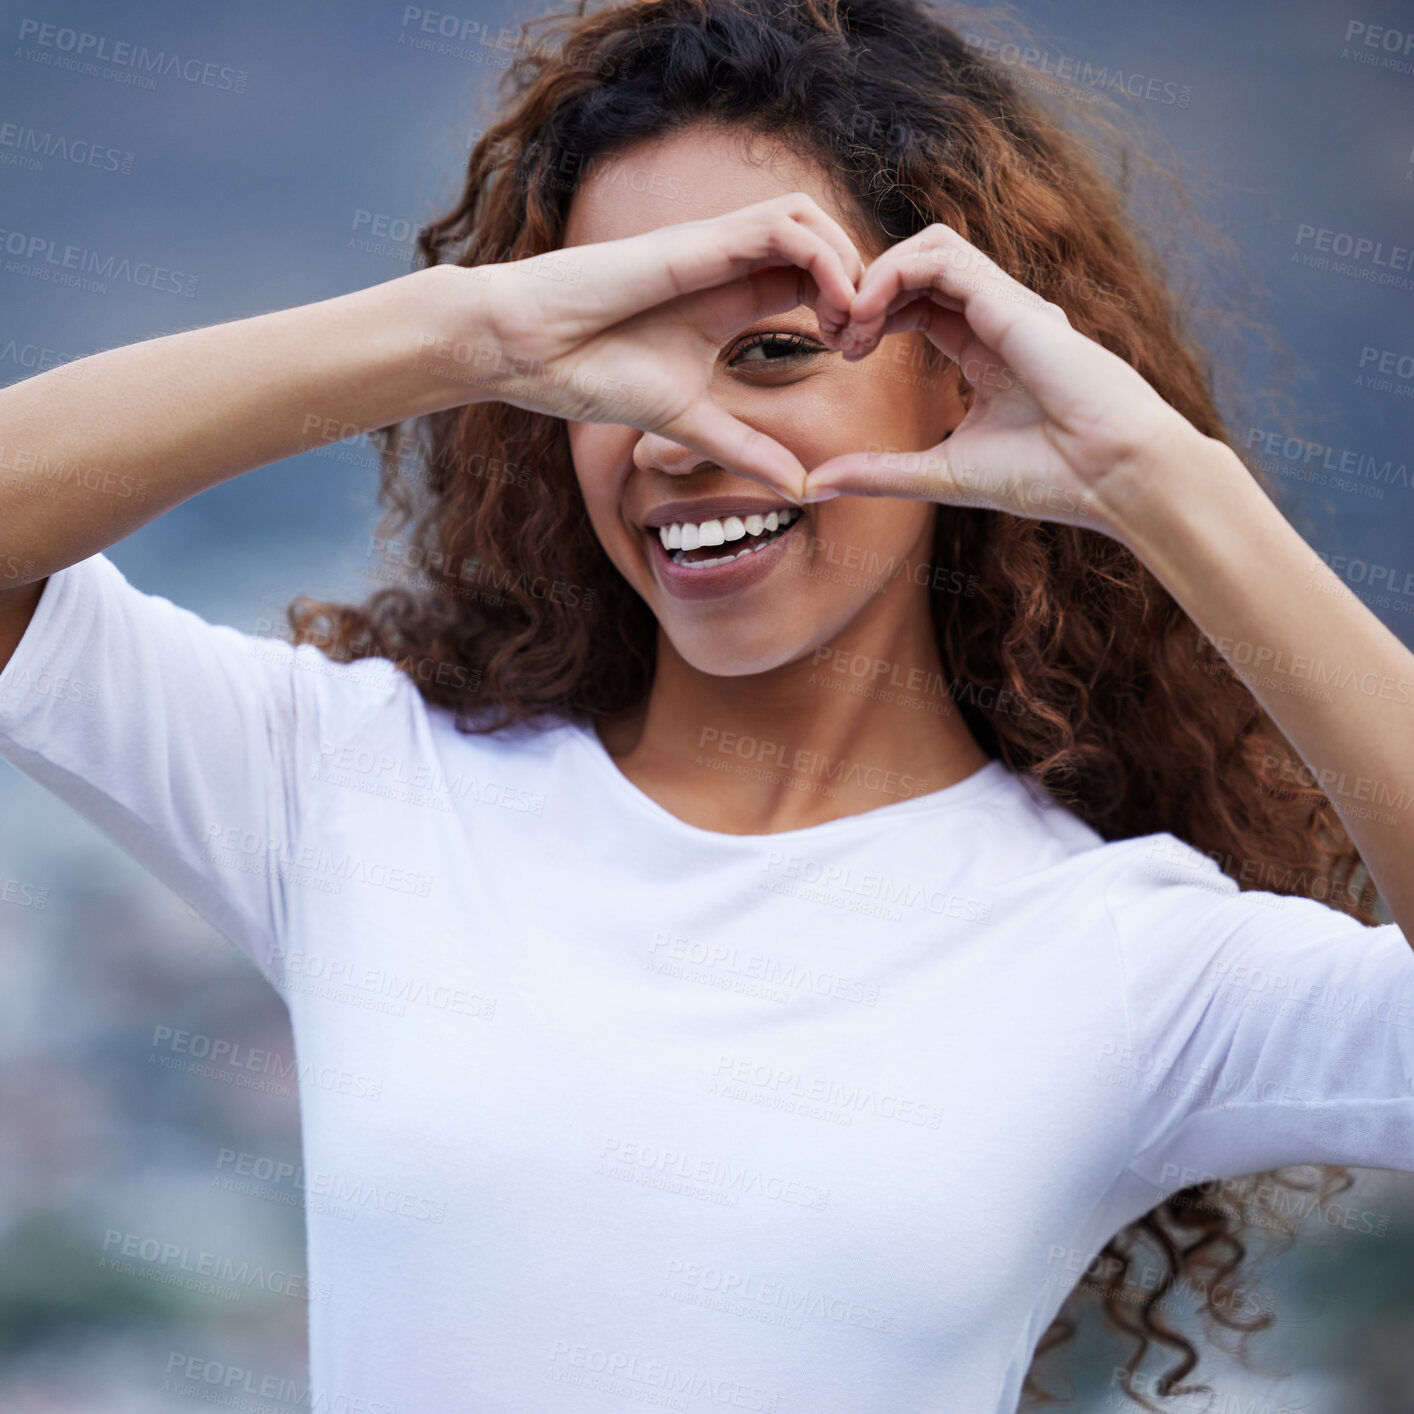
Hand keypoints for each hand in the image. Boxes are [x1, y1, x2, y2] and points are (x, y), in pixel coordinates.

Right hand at [437, 193, 864, 498]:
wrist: (531, 351)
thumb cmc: (594, 376)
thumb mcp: (691, 423)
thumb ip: (748, 450)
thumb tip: (801, 490)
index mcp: (732, 299)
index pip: (814, 277)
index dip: (850, 308)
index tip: (856, 358)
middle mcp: (730, 265)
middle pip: (824, 240)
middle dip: (862, 283)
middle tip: (865, 343)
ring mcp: (716, 248)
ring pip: (811, 218)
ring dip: (849, 263)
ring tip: (852, 325)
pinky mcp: (700, 242)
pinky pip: (784, 224)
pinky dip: (824, 258)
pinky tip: (832, 311)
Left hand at [800, 222, 1202, 535]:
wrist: (1112, 477)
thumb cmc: (1047, 479)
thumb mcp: (939, 474)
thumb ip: (878, 473)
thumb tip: (814, 485)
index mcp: (985, 351)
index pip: (918, 303)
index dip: (871, 315)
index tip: (841, 352)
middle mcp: (998, 318)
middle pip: (918, 267)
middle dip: (865, 291)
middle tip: (834, 334)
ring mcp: (1008, 304)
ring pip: (929, 247)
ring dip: (876, 276)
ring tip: (850, 323)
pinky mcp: (1010, 301)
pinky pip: (941, 256)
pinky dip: (894, 273)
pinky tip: (868, 315)